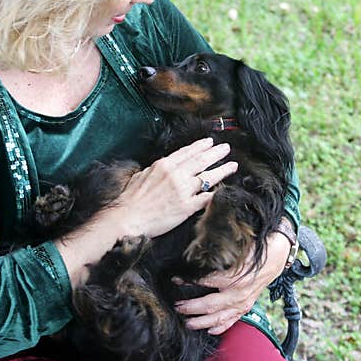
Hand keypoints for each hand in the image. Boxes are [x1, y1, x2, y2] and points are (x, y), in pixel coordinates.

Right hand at [111, 137, 236, 238]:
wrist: (127, 219)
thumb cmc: (130, 199)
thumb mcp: (141, 175)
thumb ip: (156, 169)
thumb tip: (165, 166)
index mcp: (164, 165)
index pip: (187, 152)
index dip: (200, 146)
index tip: (210, 142)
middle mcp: (176, 175)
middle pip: (201, 161)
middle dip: (216, 153)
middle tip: (226, 148)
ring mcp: (182, 191)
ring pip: (208, 177)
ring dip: (222, 170)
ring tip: (233, 166)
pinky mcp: (186, 207)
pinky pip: (206, 198)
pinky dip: (216, 193)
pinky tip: (225, 189)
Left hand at [174, 231, 290, 334]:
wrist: (278, 253)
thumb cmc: (257, 247)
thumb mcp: (238, 246)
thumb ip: (220, 252)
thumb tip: (198, 252)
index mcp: (235, 277)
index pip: (206, 281)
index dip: (189, 281)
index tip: (176, 279)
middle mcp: (239, 293)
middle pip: (210, 305)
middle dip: (191, 307)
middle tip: (178, 306)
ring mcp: (243, 302)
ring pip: (220, 318)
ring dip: (202, 322)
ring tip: (188, 323)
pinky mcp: (247, 305)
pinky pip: (233, 320)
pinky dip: (221, 327)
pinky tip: (210, 330)